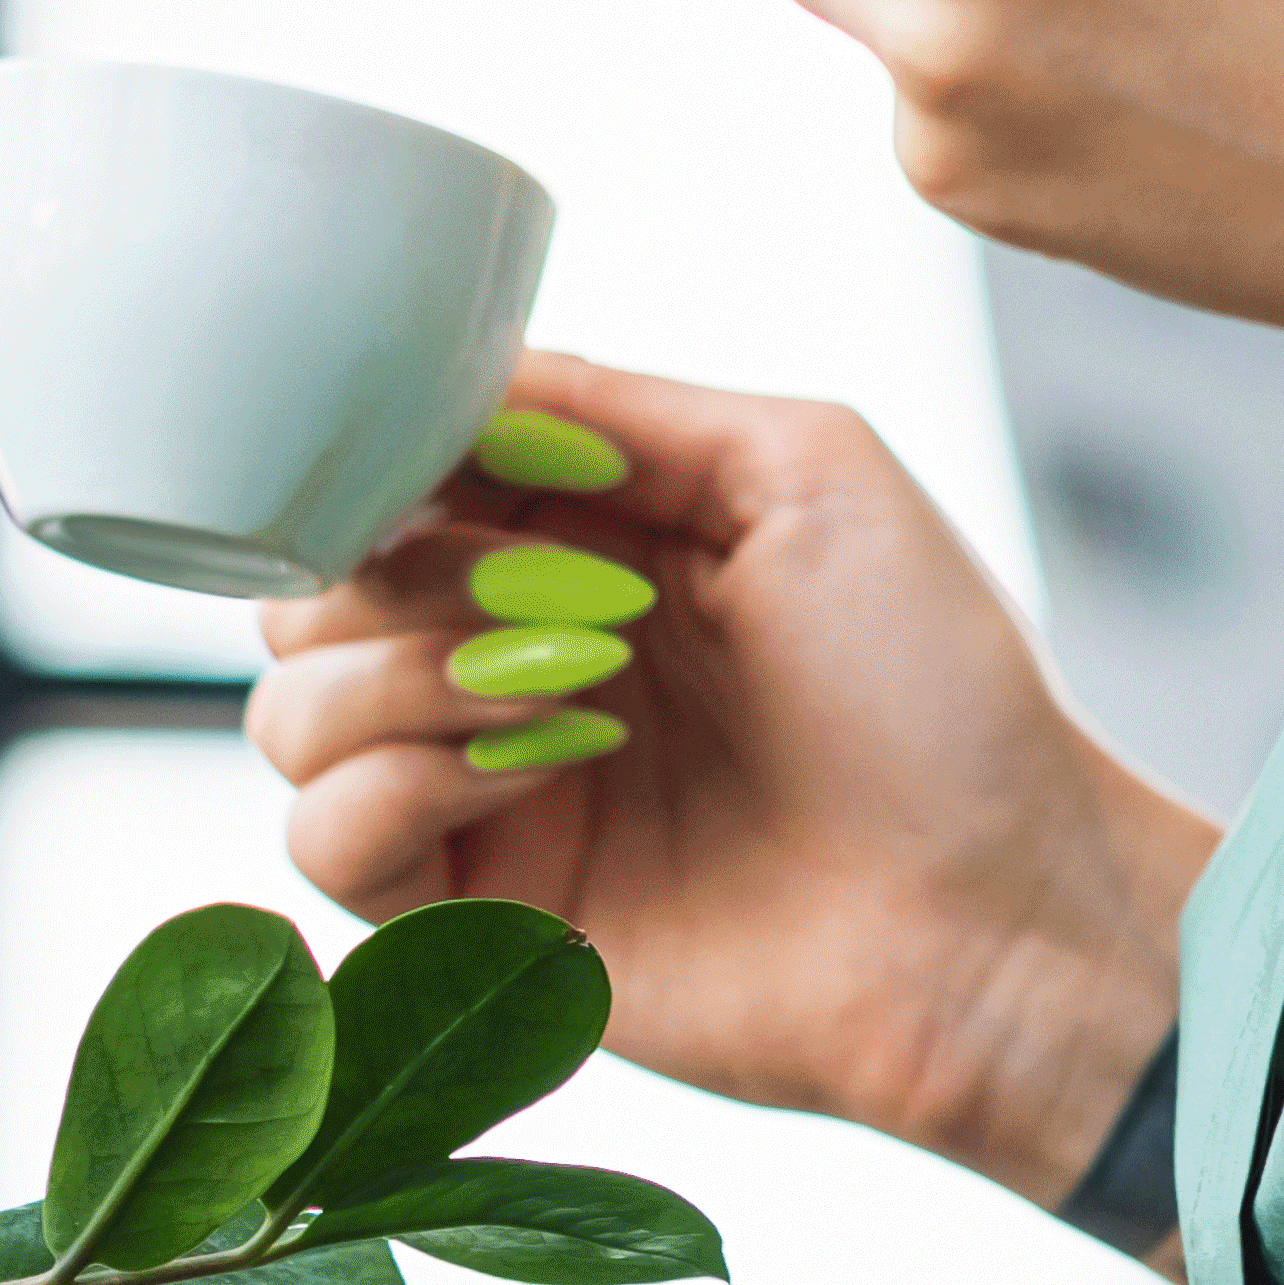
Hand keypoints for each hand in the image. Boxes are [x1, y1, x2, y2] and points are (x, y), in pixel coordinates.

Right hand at [251, 348, 1208, 1207]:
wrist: (997, 914)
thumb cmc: (940, 691)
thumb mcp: (807, 470)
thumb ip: (622, 407)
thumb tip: (458, 369)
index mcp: (589, 544)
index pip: (398, 472)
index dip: (385, 451)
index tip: (425, 456)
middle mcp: (513, 657)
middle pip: (307, 587)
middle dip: (383, 564)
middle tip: (531, 584)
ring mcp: (488, 793)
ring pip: (286, 710)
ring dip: (395, 672)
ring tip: (560, 683)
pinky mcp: (481, 915)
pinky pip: (321, 841)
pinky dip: (393, 782)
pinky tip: (527, 766)